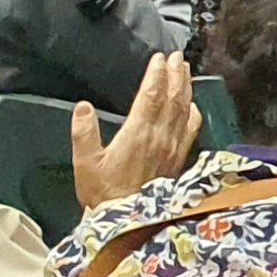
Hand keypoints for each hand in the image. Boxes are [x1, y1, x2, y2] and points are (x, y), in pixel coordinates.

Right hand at [73, 54, 199, 208]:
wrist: (127, 220)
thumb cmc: (102, 192)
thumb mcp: (85, 163)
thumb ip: (83, 133)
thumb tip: (82, 107)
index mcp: (137, 133)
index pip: (151, 96)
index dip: (156, 74)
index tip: (160, 58)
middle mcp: (160, 136)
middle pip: (173, 98)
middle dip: (176, 74)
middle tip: (178, 56)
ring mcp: (173, 147)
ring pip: (185, 110)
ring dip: (186, 88)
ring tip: (186, 71)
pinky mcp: (179, 158)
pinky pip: (191, 129)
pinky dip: (194, 112)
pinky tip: (193, 105)